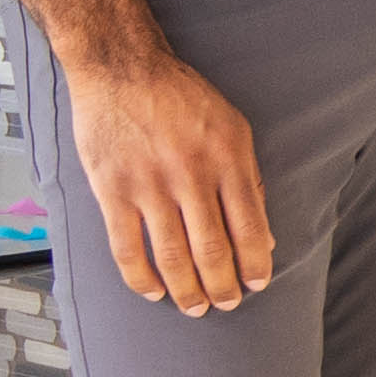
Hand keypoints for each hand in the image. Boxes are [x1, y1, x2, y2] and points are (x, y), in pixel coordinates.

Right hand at [66, 33, 272, 314]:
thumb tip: (263, 236)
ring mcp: (149, 185)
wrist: (122, 69)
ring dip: (186, 290)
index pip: (249, 226)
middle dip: (223, 285)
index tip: (257, 284)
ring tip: (196, 307)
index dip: (255, 263)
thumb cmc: (183, 98)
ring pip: (172, 255)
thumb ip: (249, 180)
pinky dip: (140, 278)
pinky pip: (126, 248)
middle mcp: (191, 175)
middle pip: (212, 249)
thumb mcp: (233, 127)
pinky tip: (153, 292)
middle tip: (227, 304)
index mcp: (227, 159)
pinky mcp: (112, 191)